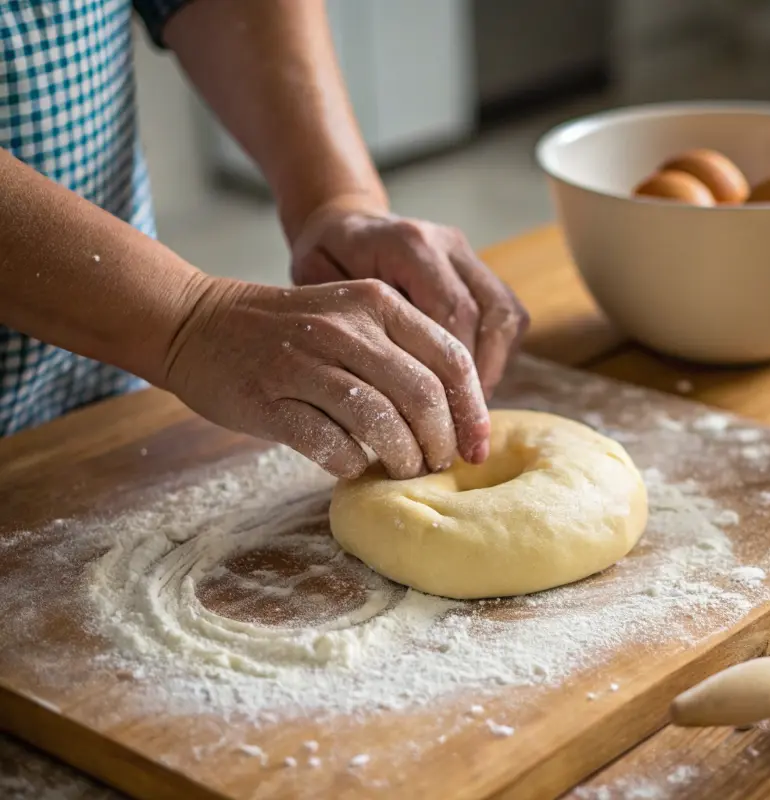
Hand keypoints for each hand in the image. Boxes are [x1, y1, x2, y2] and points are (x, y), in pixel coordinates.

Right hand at [163, 276, 490, 479]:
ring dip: (401, 457)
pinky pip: (329, 443)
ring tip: (402, 470)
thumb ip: (401, 352)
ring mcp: (305, 361)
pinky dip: (350, 463)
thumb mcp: (352, 318)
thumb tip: (457, 417)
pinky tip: (352, 465)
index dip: (472, 411)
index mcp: (377, 304)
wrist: (196, 323)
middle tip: (438, 464)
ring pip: (381, 421)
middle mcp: (346, 328)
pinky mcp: (270, 399)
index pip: (451, 359)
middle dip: (440, 441)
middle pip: (422, 395)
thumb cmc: (289, 330)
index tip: (477, 447)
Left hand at [289, 197, 528, 397]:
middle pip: (491, 315)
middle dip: (481, 379)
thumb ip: (353, 325)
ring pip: (507, 315)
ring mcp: (468, 255)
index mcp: (407, 244)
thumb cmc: (322, 260)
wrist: (343, 224)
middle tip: (467, 430)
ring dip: (496, 369)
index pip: (452, 311)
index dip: (455, 370)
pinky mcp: (479, 269)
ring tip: (473, 414)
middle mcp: (446, 244)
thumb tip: (382, 391)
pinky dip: (497, 356)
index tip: (443, 417)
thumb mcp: (316, 285)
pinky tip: (473, 388)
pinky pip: (507, 315)